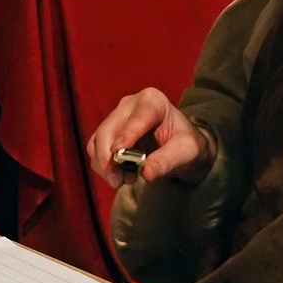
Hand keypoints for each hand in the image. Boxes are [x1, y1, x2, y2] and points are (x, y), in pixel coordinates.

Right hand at [86, 87, 213, 189]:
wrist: (180, 147)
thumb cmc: (187, 144)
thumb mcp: (186, 152)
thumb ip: (168, 160)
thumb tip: (146, 173)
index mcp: (153, 101)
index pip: (138, 118)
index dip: (126, 134)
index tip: (117, 152)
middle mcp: (129, 104)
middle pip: (108, 130)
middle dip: (108, 158)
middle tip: (117, 182)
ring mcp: (116, 117)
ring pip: (97, 141)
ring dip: (105, 165)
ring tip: (124, 180)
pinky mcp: (108, 132)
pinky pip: (96, 150)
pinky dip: (103, 166)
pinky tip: (121, 176)